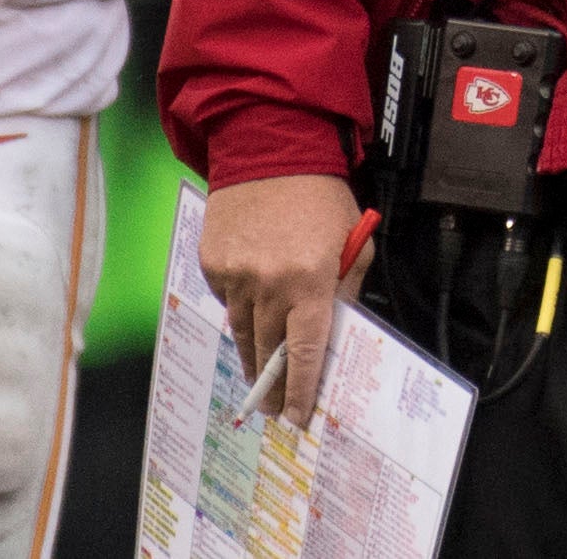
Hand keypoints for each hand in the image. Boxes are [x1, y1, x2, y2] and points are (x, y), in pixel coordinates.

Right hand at [199, 173, 364, 427]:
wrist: (271, 148)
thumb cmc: (321, 196)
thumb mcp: (353, 241)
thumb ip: (345, 289)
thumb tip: (334, 332)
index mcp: (312, 280)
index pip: (305, 351)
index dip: (300, 389)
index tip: (296, 416)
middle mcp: (271, 284)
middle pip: (269, 351)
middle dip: (271, 385)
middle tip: (271, 410)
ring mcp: (236, 275)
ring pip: (243, 333)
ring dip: (252, 359)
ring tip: (257, 379)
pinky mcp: (213, 264)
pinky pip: (227, 303)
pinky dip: (239, 312)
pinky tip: (250, 313)